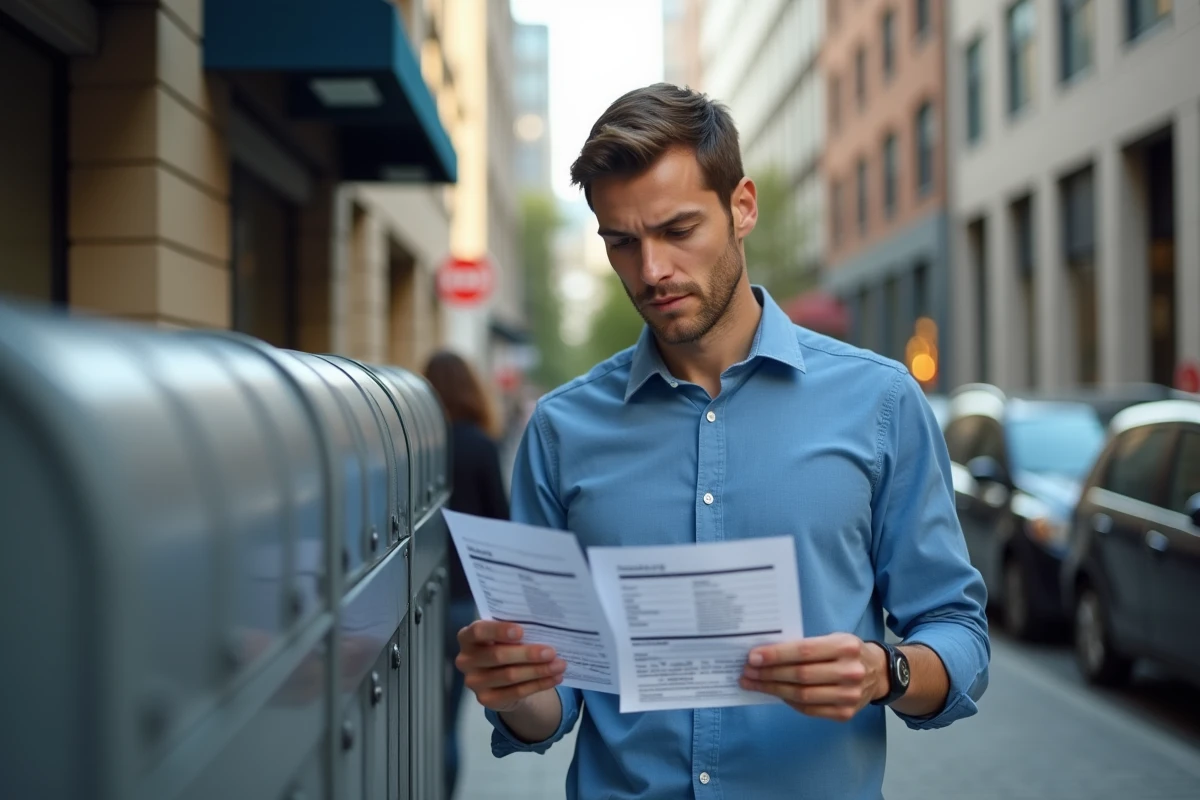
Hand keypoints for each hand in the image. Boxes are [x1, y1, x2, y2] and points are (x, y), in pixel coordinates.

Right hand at [455, 621, 567, 712]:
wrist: (500, 677)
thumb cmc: (504, 645)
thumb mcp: (504, 635)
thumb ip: (514, 631)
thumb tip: (544, 629)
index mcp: (467, 637)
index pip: (479, 631)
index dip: (499, 631)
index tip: (521, 632)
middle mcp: (465, 660)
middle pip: (498, 656)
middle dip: (527, 654)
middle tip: (551, 652)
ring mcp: (474, 682)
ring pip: (509, 676)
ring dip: (538, 671)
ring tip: (559, 665)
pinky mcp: (486, 700)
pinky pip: (516, 692)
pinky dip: (538, 685)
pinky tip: (554, 678)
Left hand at [739, 633, 887, 722]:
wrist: (880, 673)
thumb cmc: (847, 651)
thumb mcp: (833, 639)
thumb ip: (806, 646)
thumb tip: (766, 654)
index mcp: (845, 646)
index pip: (803, 651)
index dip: (776, 655)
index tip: (753, 657)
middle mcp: (850, 671)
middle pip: (800, 675)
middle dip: (768, 673)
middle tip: (747, 672)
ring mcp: (849, 696)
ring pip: (802, 695)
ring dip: (772, 689)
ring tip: (753, 683)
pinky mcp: (845, 713)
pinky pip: (809, 709)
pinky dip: (788, 701)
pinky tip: (774, 693)